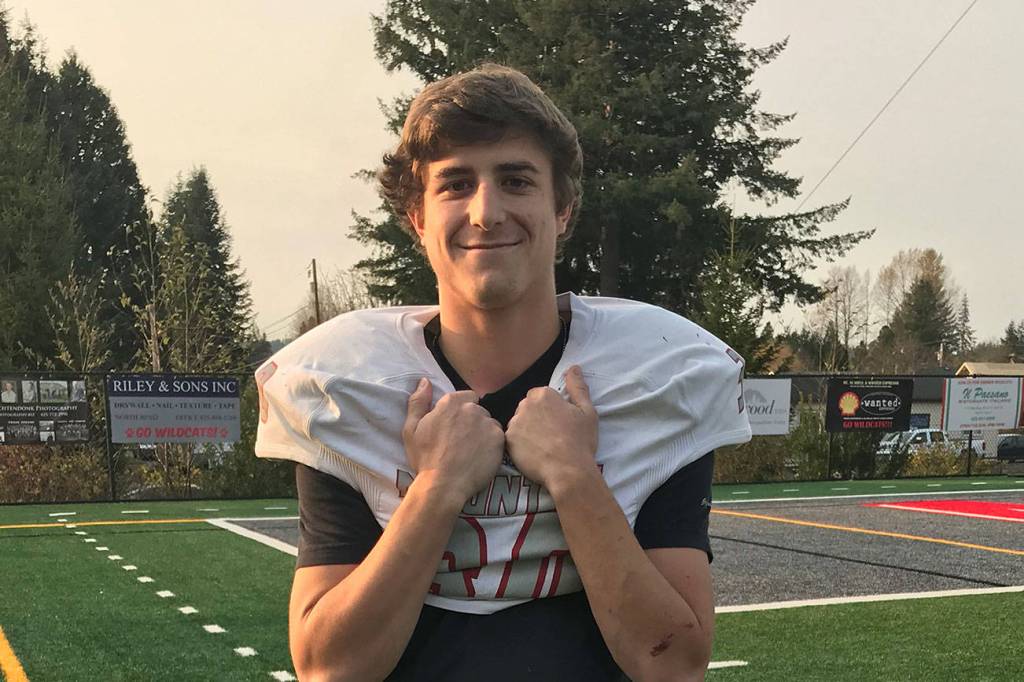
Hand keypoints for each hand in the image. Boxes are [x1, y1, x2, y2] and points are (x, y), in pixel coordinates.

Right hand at [403, 379, 504, 505]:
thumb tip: (425, 381)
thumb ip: (418, 401)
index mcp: (451, 402)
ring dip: (484, 432)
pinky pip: (499, 437)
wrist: (443, 484)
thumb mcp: (411, 429)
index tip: (455, 427)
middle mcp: (471, 408)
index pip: (466, 397)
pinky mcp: (499, 439)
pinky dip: (492, 445)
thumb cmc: (425, 458)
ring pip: (489, 423)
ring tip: (472, 451)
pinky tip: (481, 457)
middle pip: (478, 410)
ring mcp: (487, 423)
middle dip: (473, 421)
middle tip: (463, 441)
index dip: (461, 411)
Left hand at [505, 365, 597, 489]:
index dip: (550, 409)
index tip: (558, 423)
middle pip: (527, 407)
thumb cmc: (580, 441)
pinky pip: (512, 438)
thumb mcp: (587, 412)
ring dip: (527, 430)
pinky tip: (534, 453)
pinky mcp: (508, 440)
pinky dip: (520, 444)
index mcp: (544, 395)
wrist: (568, 470)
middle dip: (536, 417)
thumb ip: (578, 387)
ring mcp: (514, 423)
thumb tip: (574, 367)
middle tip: (551, 435)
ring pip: (519, 422)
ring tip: (542, 446)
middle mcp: (525, 404)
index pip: (540, 396)